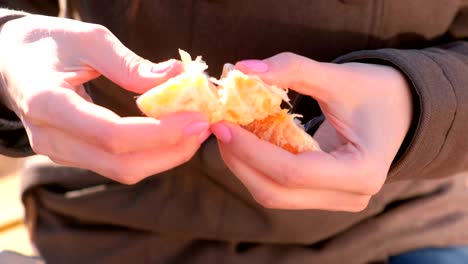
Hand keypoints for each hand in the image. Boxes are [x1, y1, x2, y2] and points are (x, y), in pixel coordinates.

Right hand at [0, 15, 209, 183]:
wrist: (9, 61)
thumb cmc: (46, 42)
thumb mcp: (86, 39)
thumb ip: (129, 63)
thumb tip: (177, 76)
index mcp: (47, 102)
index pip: (111, 134)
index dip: (160, 132)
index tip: (197, 119)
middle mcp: (51, 137)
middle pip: (121, 163)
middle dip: (171, 150)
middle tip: (204, 126)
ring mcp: (60, 151)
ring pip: (121, 170)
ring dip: (165, 155)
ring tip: (194, 130)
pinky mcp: (73, 154)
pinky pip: (117, 164)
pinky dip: (150, 153)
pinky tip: (172, 134)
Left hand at [211, 52, 412, 211]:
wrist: (400, 110)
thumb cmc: (376, 92)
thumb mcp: (339, 77)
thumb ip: (293, 69)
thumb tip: (244, 68)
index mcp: (362, 172)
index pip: (293, 172)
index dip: (252, 151)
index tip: (223, 126)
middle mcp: (349, 196)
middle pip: (277, 192)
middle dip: (241, 161)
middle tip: (220, 128)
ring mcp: (335, 200)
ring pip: (274, 194)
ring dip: (245, 165)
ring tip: (230, 133)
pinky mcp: (323, 195)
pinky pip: (280, 187)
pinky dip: (258, 166)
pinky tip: (247, 141)